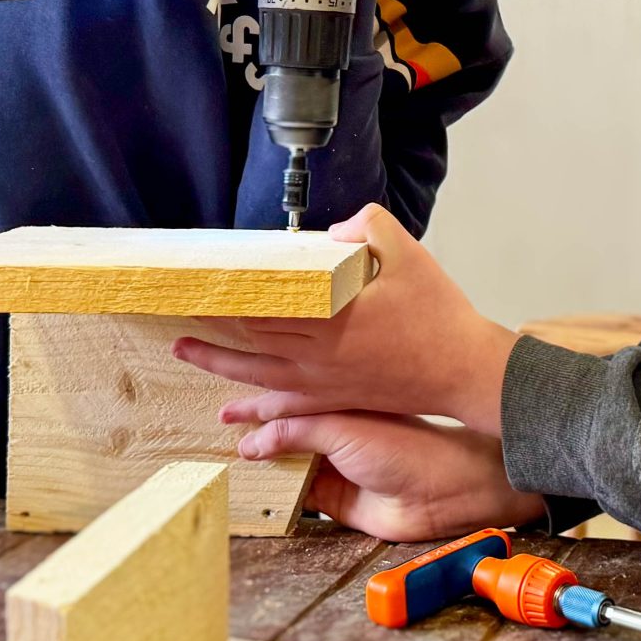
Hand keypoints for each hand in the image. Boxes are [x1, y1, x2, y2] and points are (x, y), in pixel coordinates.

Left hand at [174, 204, 517, 433]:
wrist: (464, 370)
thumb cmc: (439, 314)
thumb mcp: (407, 252)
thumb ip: (367, 226)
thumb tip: (334, 229)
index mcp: (331, 314)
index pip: (263, 301)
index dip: (226, 293)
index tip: (198, 282)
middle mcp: (319, 353)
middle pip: (250, 337)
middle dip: (210, 323)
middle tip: (175, 311)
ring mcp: (325, 382)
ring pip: (258, 374)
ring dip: (218, 362)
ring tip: (185, 353)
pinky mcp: (337, 399)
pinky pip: (285, 406)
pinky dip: (255, 406)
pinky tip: (235, 413)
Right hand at [236, 410, 543, 542]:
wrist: (444, 492)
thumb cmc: (407, 445)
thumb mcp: (342, 429)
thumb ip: (295, 431)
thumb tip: (251, 442)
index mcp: (338, 399)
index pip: (285, 396)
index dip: (253, 401)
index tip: (221, 403)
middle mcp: (333, 430)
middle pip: (281, 431)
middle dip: (249, 433)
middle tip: (210, 434)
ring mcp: (333, 466)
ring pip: (285, 465)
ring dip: (258, 466)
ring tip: (218, 463)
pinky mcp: (335, 501)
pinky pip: (296, 499)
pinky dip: (273, 496)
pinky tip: (248, 494)